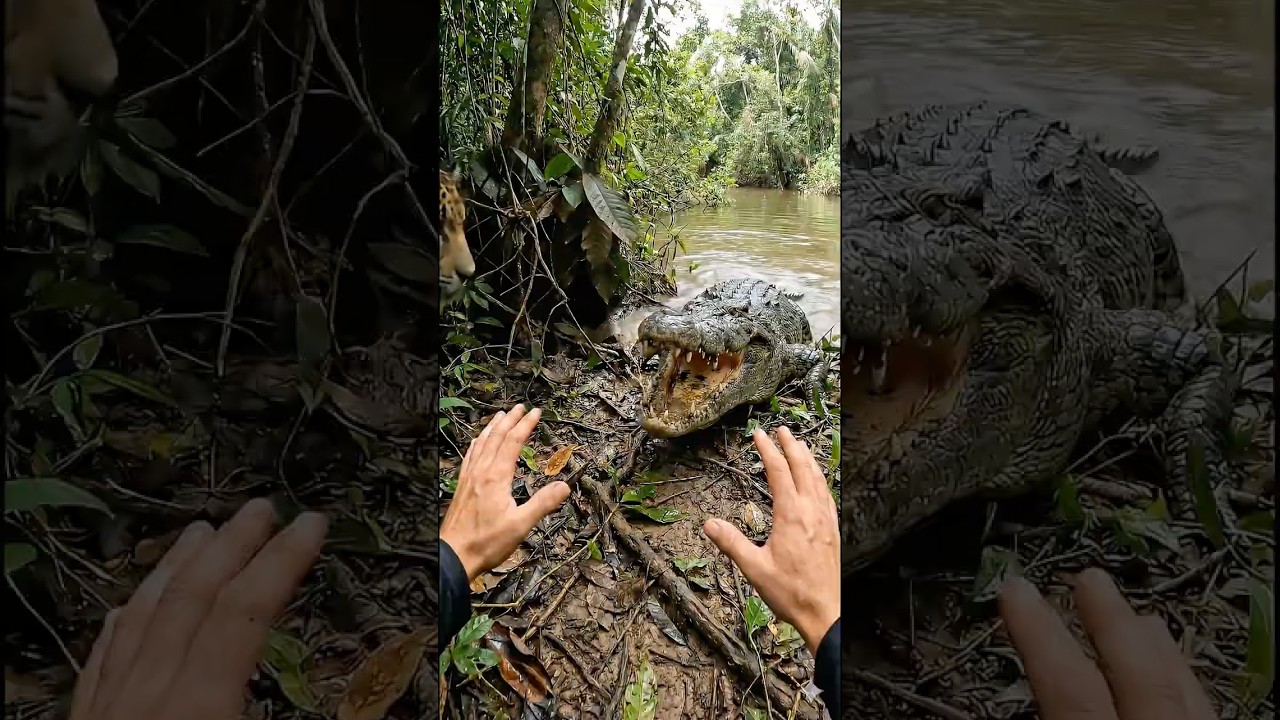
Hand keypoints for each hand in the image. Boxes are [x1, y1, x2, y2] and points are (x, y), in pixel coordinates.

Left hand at [69, 498, 327, 719]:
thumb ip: (295, 710)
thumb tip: (358, 702)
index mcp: (202, 706)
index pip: (247, 612)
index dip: (283, 559)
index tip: (311, 522)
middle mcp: (151, 693)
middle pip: (192, 598)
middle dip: (232, 545)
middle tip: (261, 509)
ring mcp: (109, 705)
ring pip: (141, 616)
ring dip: (176, 566)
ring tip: (200, 531)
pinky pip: (102, 657)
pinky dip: (124, 621)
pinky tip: (128, 606)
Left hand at [441, 404, 570, 580]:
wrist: (454, 556)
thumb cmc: (487, 542)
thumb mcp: (521, 525)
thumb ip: (543, 503)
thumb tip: (565, 486)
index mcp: (497, 477)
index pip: (513, 442)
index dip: (525, 425)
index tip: (536, 412)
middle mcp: (481, 471)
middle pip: (496, 437)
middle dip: (509, 420)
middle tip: (520, 407)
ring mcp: (468, 478)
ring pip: (481, 444)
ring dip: (492, 428)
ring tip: (500, 416)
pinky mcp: (461, 486)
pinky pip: (469, 456)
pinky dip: (476, 443)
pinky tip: (476, 442)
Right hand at [703, 426, 839, 652]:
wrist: (825, 612)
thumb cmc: (790, 592)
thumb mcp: (754, 568)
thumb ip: (731, 543)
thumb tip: (709, 524)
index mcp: (791, 516)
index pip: (779, 473)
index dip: (768, 451)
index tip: (759, 435)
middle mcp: (811, 512)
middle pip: (803, 468)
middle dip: (792, 446)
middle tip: (782, 430)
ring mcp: (826, 520)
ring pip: (818, 479)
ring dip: (808, 459)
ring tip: (800, 446)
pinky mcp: (833, 530)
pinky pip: (828, 495)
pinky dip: (820, 479)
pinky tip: (818, 481)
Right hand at [1000, 569, 1216, 719]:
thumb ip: (1040, 715)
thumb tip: (1012, 690)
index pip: (1068, 688)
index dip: (1039, 636)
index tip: (1016, 592)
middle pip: (1138, 676)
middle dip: (1110, 622)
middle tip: (1089, 578)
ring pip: (1181, 687)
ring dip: (1154, 646)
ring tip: (1138, 613)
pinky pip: (1207, 712)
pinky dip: (1187, 682)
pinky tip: (1178, 673)